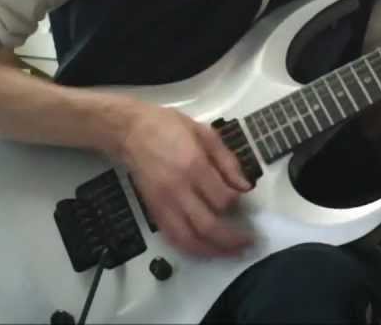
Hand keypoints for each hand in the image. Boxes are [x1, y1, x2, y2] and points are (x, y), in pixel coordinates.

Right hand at [116, 102, 252, 257]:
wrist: (130, 132)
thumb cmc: (168, 127)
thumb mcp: (205, 132)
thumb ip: (227, 161)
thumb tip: (245, 186)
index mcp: (194, 166)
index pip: (223, 198)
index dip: (239, 203)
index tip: (244, 200)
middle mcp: (178, 190)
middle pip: (209, 226)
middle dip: (233, 239)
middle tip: (249, 242)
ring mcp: (164, 204)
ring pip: (190, 240)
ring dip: (214, 251)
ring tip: (232, 253)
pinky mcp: (154, 212)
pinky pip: (174, 239)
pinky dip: (191, 250)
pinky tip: (206, 251)